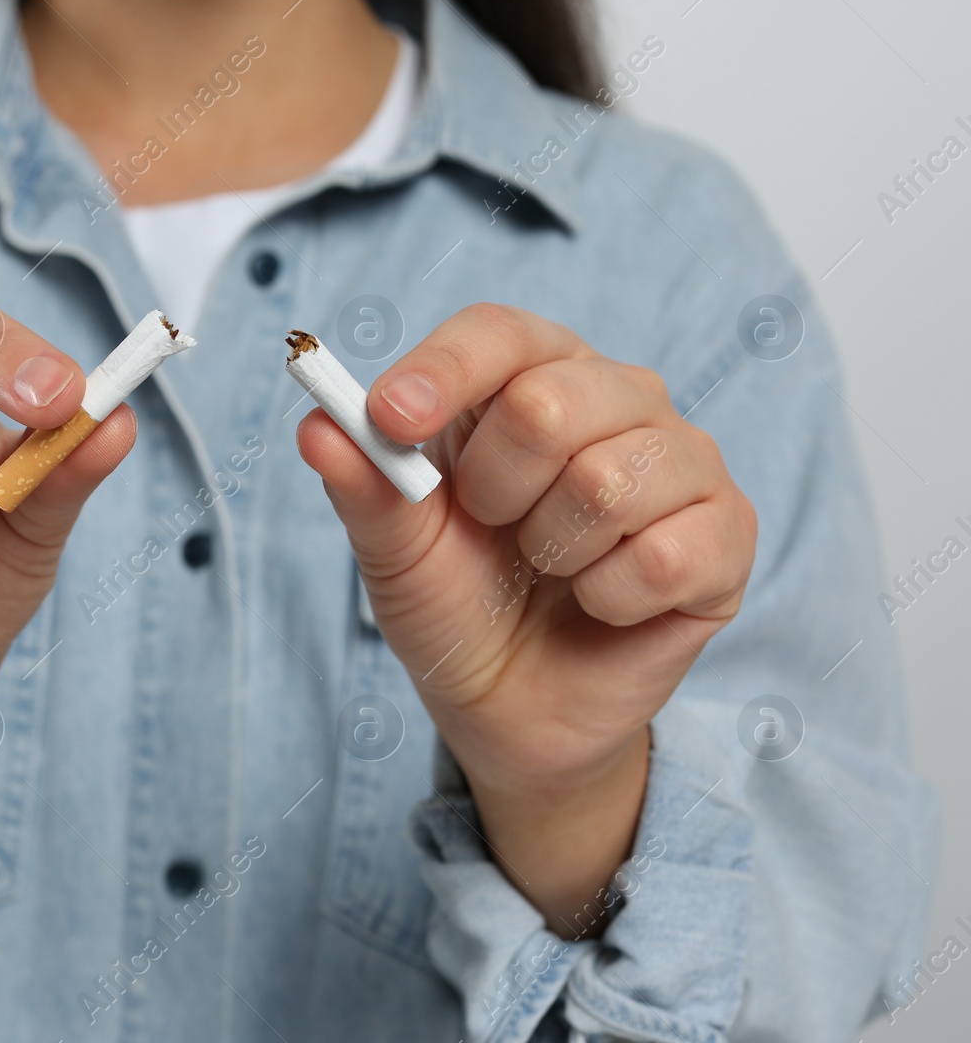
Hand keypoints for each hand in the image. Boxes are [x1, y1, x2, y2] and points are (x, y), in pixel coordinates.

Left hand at [296, 304, 755, 932]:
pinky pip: (666, 554)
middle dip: (493, 489)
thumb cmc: (457, 603)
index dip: (443, 371)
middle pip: (550, 401)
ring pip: (611, 479)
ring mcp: (683, 462)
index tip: (390, 419)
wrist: (511, 708)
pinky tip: (601, 603)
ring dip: (553, 550)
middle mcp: (617, 397)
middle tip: (493, 528)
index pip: (498, 334)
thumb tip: (315, 425)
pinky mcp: (726, 536)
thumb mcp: (394, 549)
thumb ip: (364, 485)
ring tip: (549, 568)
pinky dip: (610, 597)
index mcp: (529, 375)